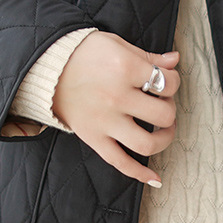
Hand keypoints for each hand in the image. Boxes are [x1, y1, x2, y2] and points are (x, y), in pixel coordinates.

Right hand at [52, 30, 179, 186]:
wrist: (48, 69)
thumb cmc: (85, 53)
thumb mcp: (117, 45)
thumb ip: (148, 56)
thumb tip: (174, 60)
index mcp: (125, 69)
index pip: (167, 82)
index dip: (174, 81)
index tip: (167, 80)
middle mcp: (116, 97)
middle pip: (163, 115)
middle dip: (170, 109)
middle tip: (164, 103)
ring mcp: (105, 122)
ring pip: (147, 143)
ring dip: (164, 139)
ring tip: (165, 130)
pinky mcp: (93, 138)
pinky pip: (120, 162)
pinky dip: (140, 173)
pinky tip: (155, 177)